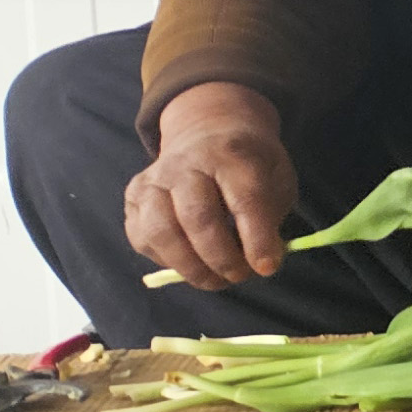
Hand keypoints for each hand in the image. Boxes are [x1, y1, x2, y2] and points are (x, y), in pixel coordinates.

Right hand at [127, 82, 299, 291]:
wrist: (208, 131)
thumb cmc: (249, 164)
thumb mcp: (277, 178)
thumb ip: (271, 216)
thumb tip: (262, 262)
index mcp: (232, 154)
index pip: (243, 200)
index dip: (257, 239)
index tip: (267, 268)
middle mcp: (186, 164)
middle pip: (197, 218)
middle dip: (221, 258)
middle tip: (241, 277)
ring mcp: (154, 179)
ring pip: (161, 231)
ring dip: (190, 266)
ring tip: (216, 280)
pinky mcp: (134, 196)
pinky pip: (142, 238)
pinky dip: (166, 260)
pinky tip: (190, 263)